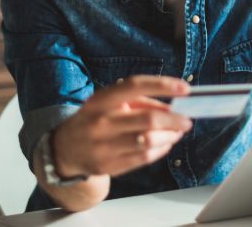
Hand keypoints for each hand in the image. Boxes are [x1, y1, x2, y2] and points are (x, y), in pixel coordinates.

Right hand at [53, 75, 192, 178]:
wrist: (65, 148)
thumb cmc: (95, 119)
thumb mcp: (109, 102)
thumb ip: (139, 102)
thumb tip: (172, 107)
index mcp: (100, 100)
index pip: (134, 86)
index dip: (162, 85)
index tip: (185, 88)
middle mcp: (101, 122)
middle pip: (148, 119)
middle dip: (174, 119)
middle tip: (186, 120)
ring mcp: (104, 146)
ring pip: (149, 141)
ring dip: (170, 136)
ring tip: (177, 132)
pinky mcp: (109, 165)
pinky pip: (144, 157)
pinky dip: (161, 149)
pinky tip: (165, 144)